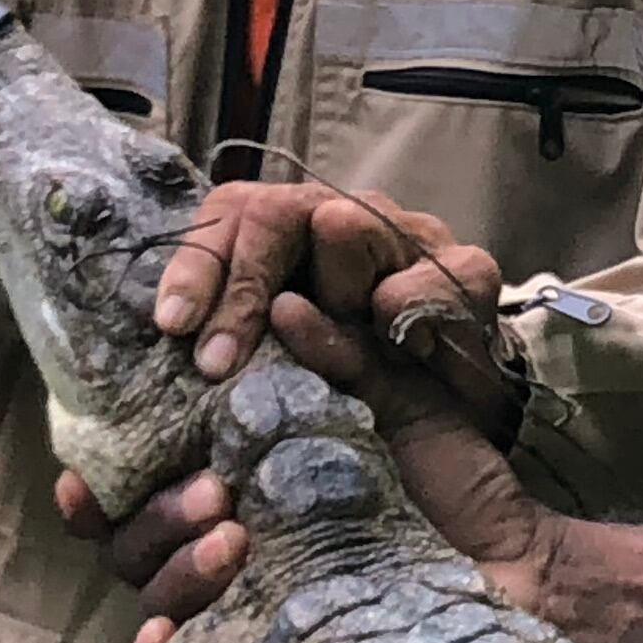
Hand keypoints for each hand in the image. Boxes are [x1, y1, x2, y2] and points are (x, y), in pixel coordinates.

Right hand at [83, 333, 586, 642]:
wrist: (521, 570)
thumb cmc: (459, 486)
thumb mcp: (401, 408)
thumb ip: (342, 360)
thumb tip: (288, 306)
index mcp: (240, 485)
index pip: (140, 484)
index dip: (101, 475)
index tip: (94, 456)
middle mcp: (227, 550)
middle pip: (131, 543)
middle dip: (158, 514)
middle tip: (219, 492)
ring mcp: (242, 612)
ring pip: (150, 600)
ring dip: (173, 567)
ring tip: (237, 538)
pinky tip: (174, 640)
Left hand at [152, 178, 494, 385]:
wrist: (455, 431)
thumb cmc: (355, 398)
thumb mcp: (276, 374)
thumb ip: (233, 346)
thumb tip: (175, 331)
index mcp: (293, 238)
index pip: (232, 212)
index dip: (197, 264)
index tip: (173, 327)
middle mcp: (347, 219)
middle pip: (273, 211)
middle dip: (241, 288)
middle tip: (219, 363)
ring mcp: (408, 235)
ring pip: (343, 223)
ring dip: (332, 298)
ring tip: (346, 350)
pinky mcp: (468, 267)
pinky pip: (417, 280)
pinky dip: (405, 317)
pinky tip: (409, 355)